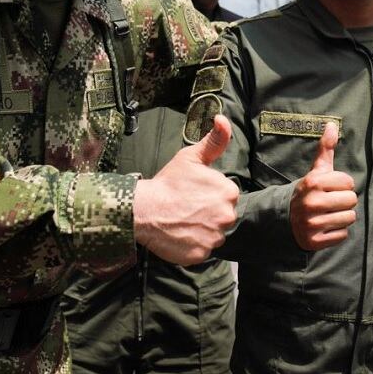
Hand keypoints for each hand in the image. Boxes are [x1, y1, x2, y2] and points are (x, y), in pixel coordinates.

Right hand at [134, 114, 238, 264]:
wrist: (143, 209)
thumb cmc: (168, 182)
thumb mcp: (192, 157)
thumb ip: (214, 140)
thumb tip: (222, 119)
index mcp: (228, 192)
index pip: (226, 198)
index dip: (210, 196)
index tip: (193, 195)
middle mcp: (226, 216)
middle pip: (222, 217)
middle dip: (208, 214)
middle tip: (187, 208)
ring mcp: (214, 237)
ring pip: (213, 235)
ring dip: (201, 230)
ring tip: (182, 221)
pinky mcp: (201, 254)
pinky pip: (202, 250)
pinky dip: (192, 245)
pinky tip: (180, 235)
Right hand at [289, 122, 357, 249]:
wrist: (284, 219)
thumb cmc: (308, 192)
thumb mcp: (316, 171)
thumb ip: (326, 149)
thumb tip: (332, 125)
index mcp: (314, 182)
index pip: (349, 183)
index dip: (343, 185)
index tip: (330, 188)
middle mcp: (312, 202)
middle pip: (352, 201)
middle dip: (344, 202)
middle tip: (330, 203)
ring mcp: (312, 223)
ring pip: (349, 218)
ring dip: (342, 217)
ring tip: (328, 214)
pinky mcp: (314, 241)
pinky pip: (343, 235)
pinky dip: (337, 232)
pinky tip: (325, 227)